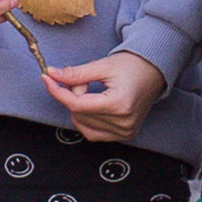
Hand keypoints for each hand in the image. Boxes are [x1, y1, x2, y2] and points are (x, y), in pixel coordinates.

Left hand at [39, 48, 163, 140]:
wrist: (154, 72)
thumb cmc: (133, 66)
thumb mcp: (103, 66)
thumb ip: (76, 73)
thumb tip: (53, 75)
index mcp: (119, 104)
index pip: (77, 104)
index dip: (58, 92)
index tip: (47, 79)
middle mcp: (123, 122)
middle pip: (79, 114)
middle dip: (74, 96)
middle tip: (86, 80)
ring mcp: (125, 132)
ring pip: (83, 125)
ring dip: (80, 108)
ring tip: (94, 92)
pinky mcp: (125, 135)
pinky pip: (94, 133)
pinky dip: (87, 120)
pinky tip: (94, 105)